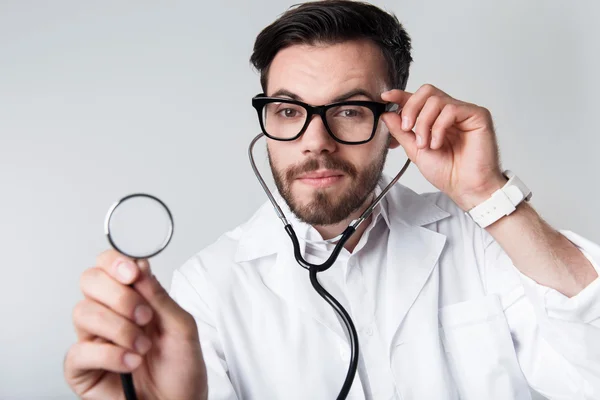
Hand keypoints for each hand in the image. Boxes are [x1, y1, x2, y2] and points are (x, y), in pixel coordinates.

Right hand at [64, 250, 207, 399]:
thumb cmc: (181, 369)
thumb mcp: (182, 327)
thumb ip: (160, 297)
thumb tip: (140, 267)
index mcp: (133, 298)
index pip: (109, 265)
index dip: (116, 263)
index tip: (133, 274)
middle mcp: (109, 314)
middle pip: (90, 281)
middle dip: (119, 296)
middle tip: (144, 316)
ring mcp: (94, 340)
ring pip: (82, 312)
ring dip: (119, 328)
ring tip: (142, 347)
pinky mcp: (82, 369)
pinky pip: (79, 351)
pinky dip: (110, 356)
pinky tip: (131, 363)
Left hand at [381, 84, 506, 210]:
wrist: (464, 187)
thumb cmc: (446, 172)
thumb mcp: (415, 150)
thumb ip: (402, 132)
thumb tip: (386, 114)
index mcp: (436, 118)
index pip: (418, 99)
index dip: (401, 95)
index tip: (385, 97)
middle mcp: (450, 112)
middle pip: (427, 91)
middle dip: (411, 108)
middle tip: (407, 128)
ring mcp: (464, 112)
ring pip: (436, 100)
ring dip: (424, 123)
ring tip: (424, 145)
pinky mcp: (477, 115)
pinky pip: (451, 109)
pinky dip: (439, 127)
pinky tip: (437, 144)